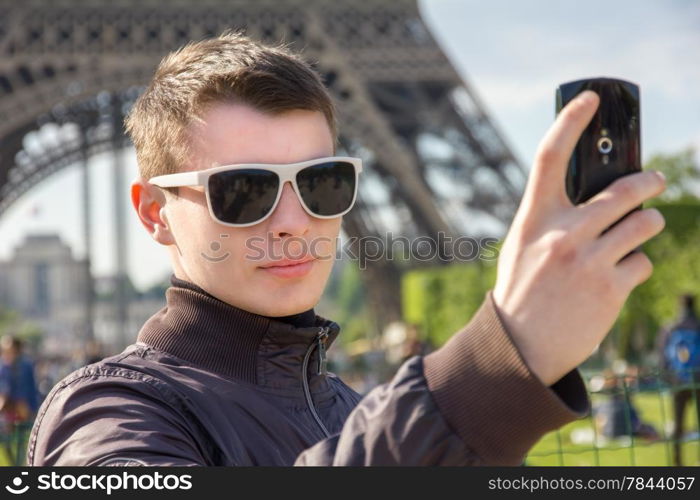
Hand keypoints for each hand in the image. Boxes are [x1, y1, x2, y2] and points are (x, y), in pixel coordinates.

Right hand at [492, 90, 665, 385]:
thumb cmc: (521, 290)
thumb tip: (595, 194)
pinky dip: (636, 265)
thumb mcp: (523, 246)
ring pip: (644, 224)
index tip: (591, 98)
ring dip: (647, 224)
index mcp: (534, 219)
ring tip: (640, 230)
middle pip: (623, 190)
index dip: (571, 121)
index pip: (551, 156)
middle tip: (656, 181)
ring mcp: (589, 261)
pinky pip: (642, 261)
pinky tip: (618, 276)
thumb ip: (552, 219)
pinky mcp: (611, 288)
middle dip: (649, 182)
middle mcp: (563, 234)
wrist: (521, 346)